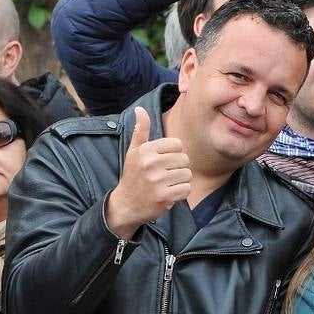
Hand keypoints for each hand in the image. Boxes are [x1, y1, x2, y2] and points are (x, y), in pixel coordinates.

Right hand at [104, 107, 190, 238]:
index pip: (177, 144)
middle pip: (185, 159)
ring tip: (166, 185)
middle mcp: (151, 163)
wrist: (126, 204)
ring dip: (180, 181)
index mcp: (146, 150)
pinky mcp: (164, 196)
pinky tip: (168, 194)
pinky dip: (180, 193)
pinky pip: (186, 189)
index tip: (162, 162)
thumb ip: (140, 130)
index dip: (174, 154)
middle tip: (164, 175)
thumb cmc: (133, 175)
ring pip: (187, 174)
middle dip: (178, 168)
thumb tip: (139, 109)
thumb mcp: (134, 151)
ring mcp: (158, 180)